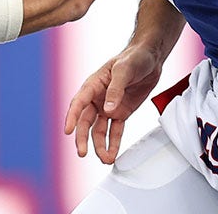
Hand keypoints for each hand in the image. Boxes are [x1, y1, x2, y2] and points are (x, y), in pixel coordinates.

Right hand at [63, 44, 162, 164]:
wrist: (150, 58)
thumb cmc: (133, 58)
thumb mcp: (124, 70)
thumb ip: (115, 90)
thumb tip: (107, 110)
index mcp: (93, 84)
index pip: (79, 102)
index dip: (71, 116)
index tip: (67, 130)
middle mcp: (97, 98)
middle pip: (85, 121)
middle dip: (82, 138)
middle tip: (82, 153)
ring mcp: (108, 107)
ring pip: (99, 130)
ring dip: (99, 145)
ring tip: (105, 159)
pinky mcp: (121, 113)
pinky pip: (115, 131)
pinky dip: (114, 143)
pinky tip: (112, 154)